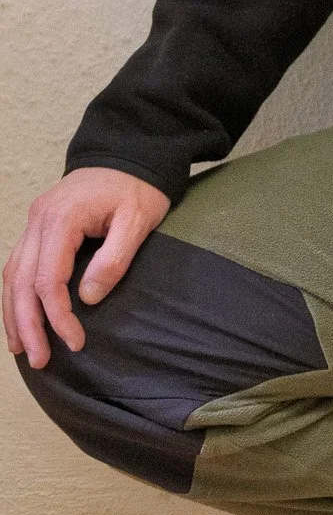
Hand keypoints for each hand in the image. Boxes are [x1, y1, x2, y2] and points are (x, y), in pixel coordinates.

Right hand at [3, 167, 169, 367]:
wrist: (129, 154)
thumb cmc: (137, 187)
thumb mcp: (138, 220)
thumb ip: (114, 259)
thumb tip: (87, 298)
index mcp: (62, 217)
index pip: (48, 279)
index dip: (57, 316)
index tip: (76, 341)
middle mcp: (39, 219)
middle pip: (22, 281)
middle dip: (28, 325)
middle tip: (39, 360)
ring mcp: (34, 221)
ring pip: (12, 275)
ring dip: (14, 314)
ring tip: (23, 349)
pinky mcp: (37, 225)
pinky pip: (18, 264)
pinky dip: (15, 294)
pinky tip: (19, 317)